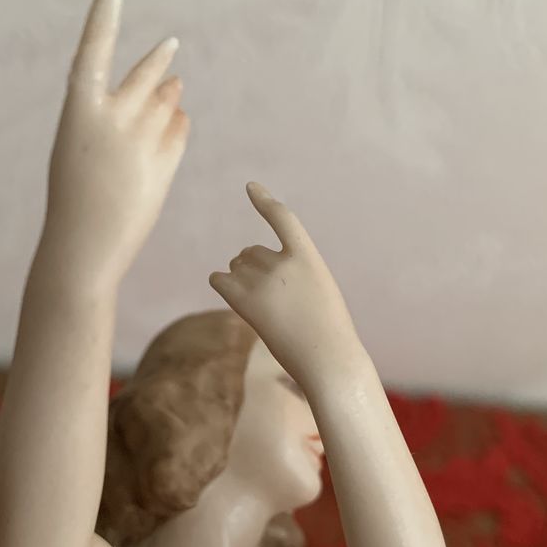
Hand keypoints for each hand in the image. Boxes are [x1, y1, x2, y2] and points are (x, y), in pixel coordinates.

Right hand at [44, 0, 188, 281]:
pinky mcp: (165, 162)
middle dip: (160, 60)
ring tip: (171, 95)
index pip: (92, 50)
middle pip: (146, 75)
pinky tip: (171, 132)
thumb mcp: (81, 145)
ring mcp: (141, 140)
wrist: (84, 246)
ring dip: (170, 96)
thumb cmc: (76, 195)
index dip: (103, 16)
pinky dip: (178, 127)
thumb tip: (175, 85)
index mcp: (78, 110)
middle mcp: (111, 118)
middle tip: (172, 44)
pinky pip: (181, 129)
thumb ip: (119, 112)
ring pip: (168, 101)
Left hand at [209, 183, 362, 388]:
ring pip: (237, 266)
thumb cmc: (327, 330)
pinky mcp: (244, 301)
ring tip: (265, 307)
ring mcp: (262, 281)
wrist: (327, 359)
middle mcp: (283, 263)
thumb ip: (291, 272)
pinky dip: (221, 283)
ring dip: (241, 279)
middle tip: (276, 301)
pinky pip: (219, 279)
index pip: (283, 219)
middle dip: (254, 268)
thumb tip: (246, 265)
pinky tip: (231, 295)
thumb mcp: (318, 290)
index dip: (265, 201)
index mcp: (308, 257)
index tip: (250, 187)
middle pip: (251, 253)